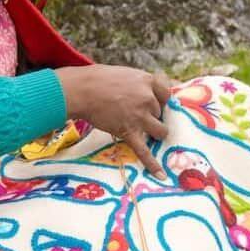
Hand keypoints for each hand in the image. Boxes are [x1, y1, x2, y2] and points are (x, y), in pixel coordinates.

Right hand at [57, 64, 174, 175]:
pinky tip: (161, 175)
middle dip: (151, 115)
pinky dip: (152, 164)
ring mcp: (139, 116)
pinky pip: (143, 151)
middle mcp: (147, 99)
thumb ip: (140, 84)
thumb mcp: (126, 74)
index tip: (154, 103)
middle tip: (134, 113)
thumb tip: (150, 92)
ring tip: (147, 133)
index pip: (167, 94)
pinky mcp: (129, 131)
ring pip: (160, 131)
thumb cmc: (99, 80)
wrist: (82, 90)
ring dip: (156, 133)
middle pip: (160, 113)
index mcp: (147, 81)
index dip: (161, 100)